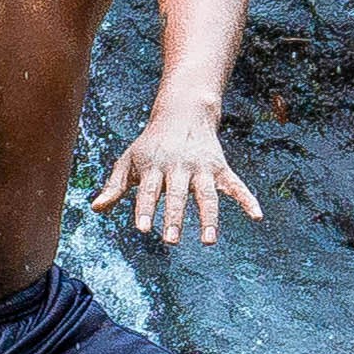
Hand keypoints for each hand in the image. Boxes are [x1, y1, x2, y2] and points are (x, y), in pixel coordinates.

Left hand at [92, 113, 264, 247]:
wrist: (183, 113)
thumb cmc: (151, 143)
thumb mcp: (129, 159)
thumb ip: (114, 186)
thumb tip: (96, 209)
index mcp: (154, 166)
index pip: (149, 190)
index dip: (144, 209)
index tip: (142, 229)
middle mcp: (179, 168)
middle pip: (177, 195)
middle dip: (174, 217)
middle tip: (171, 241)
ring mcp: (201, 169)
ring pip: (207, 195)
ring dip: (208, 218)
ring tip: (208, 240)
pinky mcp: (220, 169)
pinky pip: (236, 186)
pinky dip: (247, 200)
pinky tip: (257, 216)